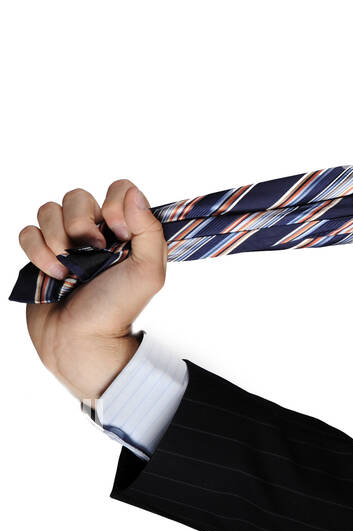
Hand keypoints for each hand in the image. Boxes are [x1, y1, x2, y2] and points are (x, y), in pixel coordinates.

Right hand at [19, 180, 166, 400]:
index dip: (114, 204)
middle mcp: (95, 231)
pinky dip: (36, 251)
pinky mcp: (38, 255)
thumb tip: (133, 192)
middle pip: (77, 196)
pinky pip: (26, 232)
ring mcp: (64, 242)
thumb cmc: (118, 308)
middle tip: (92, 253)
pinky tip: (52, 274)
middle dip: (80, 224)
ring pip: (47, 210)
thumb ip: (149, 230)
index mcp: (125, 230)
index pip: (118, 189)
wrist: (82, 341)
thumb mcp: (149, 271)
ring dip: (56, 239)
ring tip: (69, 269)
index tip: (119, 233)